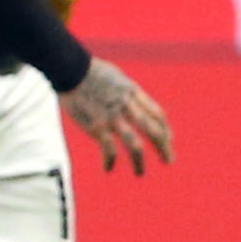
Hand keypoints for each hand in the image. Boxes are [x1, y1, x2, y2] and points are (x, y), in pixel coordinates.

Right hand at [61, 58, 174, 173]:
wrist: (71, 69)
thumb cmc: (91, 71)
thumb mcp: (118, 77)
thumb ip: (128, 92)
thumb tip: (133, 100)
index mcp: (133, 93)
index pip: (157, 114)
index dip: (166, 129)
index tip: (169, 140)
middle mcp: (127, 106)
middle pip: (153, 130)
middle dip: (163, 147)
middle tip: (169, 160)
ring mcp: (113, 118)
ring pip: (134, 145)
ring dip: (139, 161)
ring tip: (140, 172)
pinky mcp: (97, 126)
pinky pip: (109, 149)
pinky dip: (110, 161)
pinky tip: (108, 168)